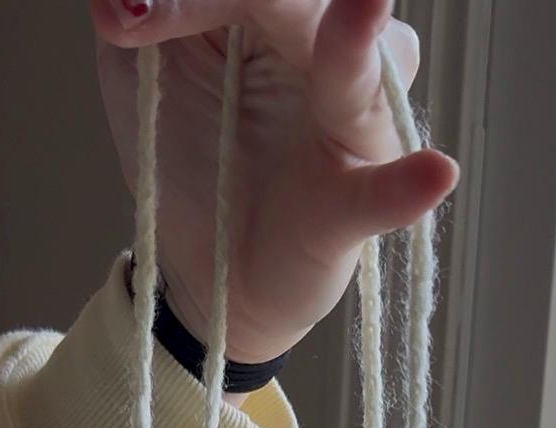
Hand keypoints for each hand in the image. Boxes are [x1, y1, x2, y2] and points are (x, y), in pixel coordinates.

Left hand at [92, 0, 457, 364]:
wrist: (203, 272)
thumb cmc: (190, 155)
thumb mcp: (141, 73)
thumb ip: (135, 11)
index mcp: (281, 9)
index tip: (122, 22)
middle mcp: (333, 50)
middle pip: (308, 4)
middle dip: (248, 0)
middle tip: (164, 18)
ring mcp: (354, 126)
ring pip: (366, 70)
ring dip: (357, 44)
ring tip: (364, 9)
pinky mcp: (354, 207)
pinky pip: (386, 192)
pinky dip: (407, 188)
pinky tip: (433, 176)